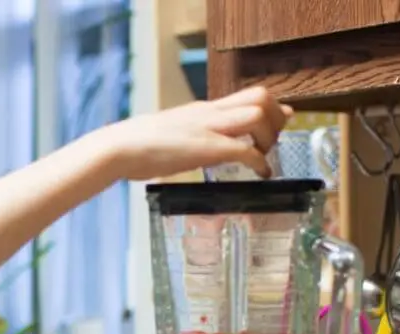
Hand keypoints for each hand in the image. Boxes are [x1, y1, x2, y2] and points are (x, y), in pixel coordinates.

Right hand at [98, 86, 292, 180]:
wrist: (119, 147)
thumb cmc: (136, 146)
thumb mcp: (170, 133)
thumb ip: (188, 134)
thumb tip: (190, 144)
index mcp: (202, 109)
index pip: (247, 94)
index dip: (271, 106)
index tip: (280, 118)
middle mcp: (210, 112)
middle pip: (261, 96)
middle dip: (275, 118)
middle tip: (272, 141)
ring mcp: (209, 128)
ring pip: (258, 115)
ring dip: (268, 138)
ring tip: (262, 157)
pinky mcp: (206, 148)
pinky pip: (245, 149)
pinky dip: (259, 162)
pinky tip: (261, 174)